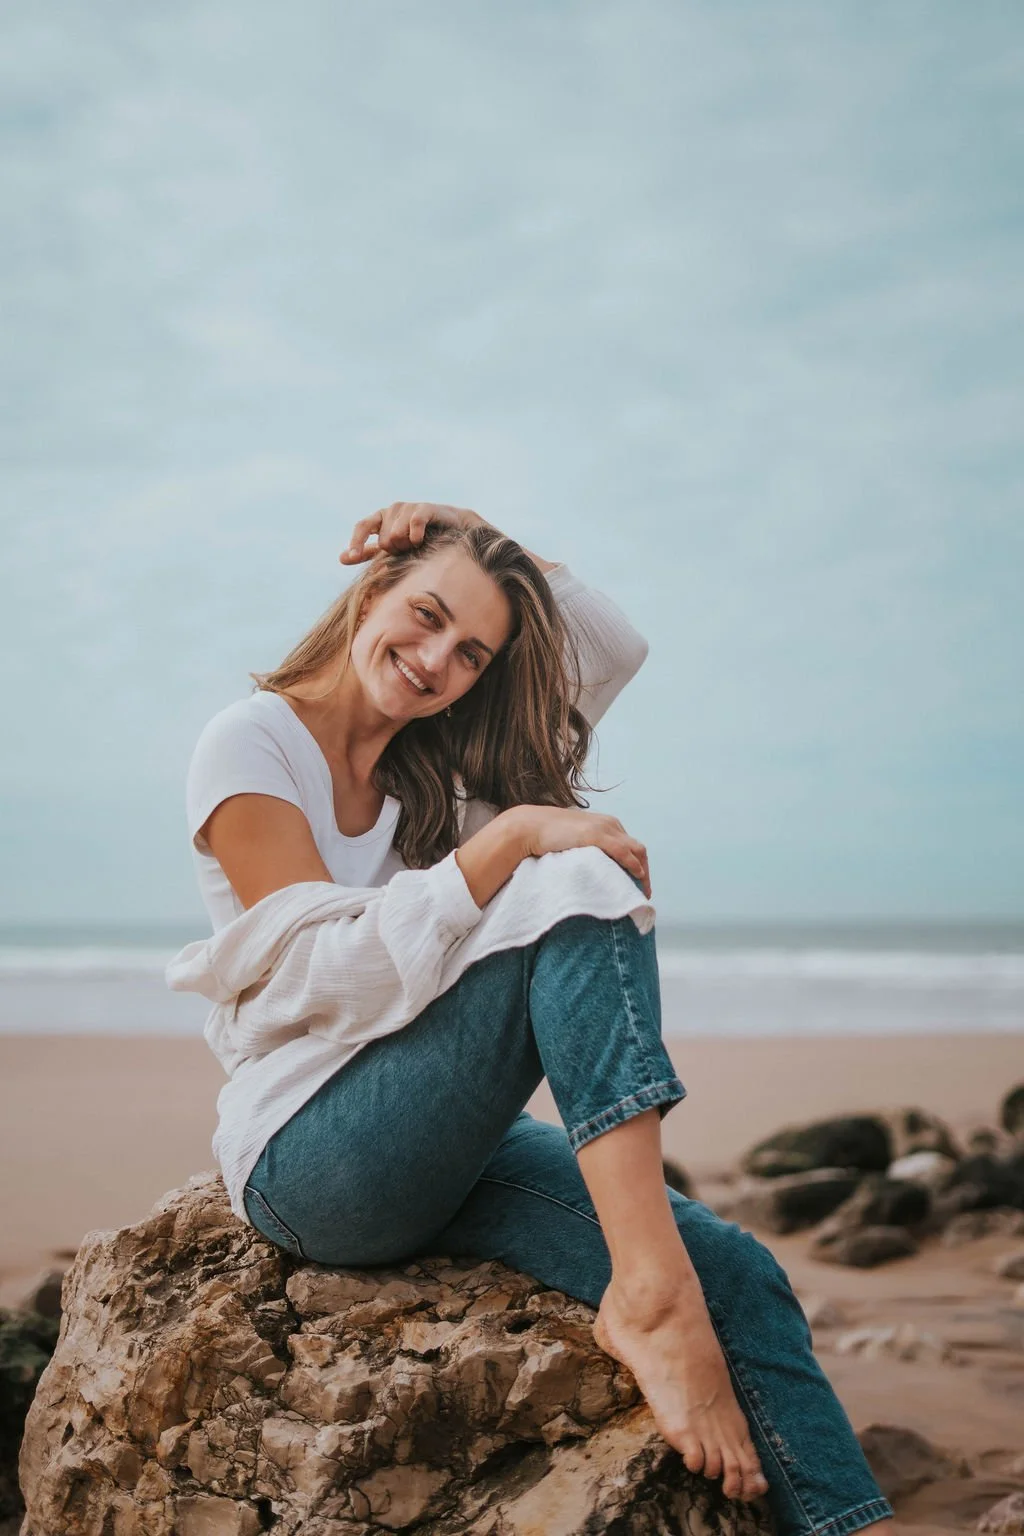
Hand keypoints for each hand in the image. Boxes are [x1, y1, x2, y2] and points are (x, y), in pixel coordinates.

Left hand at [340, 502, 489, 564]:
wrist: (453, 531)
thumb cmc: (419, 540)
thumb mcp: (392, 549)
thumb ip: (368, 553)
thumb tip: (341, 558)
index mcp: (381, 518)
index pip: (362, 527)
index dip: (356, 542)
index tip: (351, 557)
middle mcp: (392, 509)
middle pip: (383, 540)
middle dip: (396, 551)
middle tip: (408, 550)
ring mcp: (408, 507)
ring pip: (397, 535)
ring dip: (408, 546)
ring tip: (418, 545)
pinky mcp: (424, 508)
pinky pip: (413, 525)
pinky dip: (417, 536)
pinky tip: (422, 540)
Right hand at [509, 806, 650, 898]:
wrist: (531, 827)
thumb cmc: (549, 836)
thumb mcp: (576, 842)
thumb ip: (589, 851)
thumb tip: (594, 870)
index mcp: (607, 825)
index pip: (632, 846)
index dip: (638, 866)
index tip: (638, 884)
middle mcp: (610, 825)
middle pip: (638, 850)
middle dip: (644, 871)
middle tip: (643, 892)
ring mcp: (604, 829)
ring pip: (636, 851)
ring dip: (643, 872)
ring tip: (641, 891)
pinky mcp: (596, 835)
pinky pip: (622, 851)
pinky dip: (632, 864)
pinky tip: (636, 876)